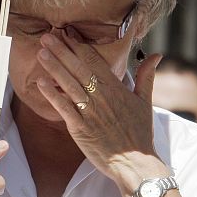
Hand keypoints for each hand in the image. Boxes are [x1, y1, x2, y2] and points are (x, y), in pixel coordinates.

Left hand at [36, 33, 167, 194]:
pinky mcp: (80, 128)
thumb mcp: (146, 102)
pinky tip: (41, 82)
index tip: (67, 33)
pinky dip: (52, 95)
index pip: (95, 60)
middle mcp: (101, 97)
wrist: (136, 164)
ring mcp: (90, 112)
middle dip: (62, 51)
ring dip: (54, 67)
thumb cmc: (140, 134)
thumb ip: (147, 76)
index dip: (79, 45)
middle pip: (78, 68)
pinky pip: (63, 108)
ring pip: (69, 84)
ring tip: (41, 52)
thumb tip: (156, 55)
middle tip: (47, 36)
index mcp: (116, 88)